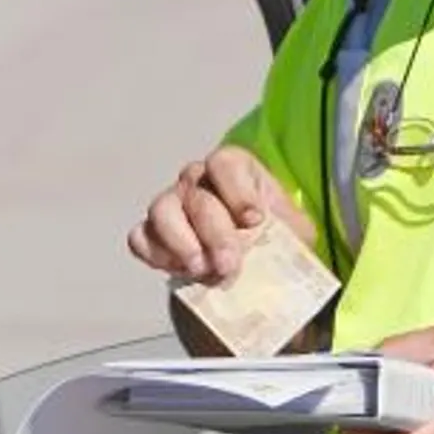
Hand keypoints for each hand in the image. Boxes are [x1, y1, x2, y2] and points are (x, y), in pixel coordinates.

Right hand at [126, 146, 315, 284]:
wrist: (251, 262)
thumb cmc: (273, 236)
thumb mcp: (293, 231)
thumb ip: (290, 233)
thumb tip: (287, 249)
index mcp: (234, 169)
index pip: (225, 163)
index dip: (238, 191)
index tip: (254, 220)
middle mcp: (197, 180)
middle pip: (197, 196)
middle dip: (214, 233)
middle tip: (229, 265)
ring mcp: (171, 204)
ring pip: (162, 210)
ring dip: (181, 242)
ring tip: (201, 269)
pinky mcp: (152, 233)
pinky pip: (140, 237)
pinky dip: (155, 254)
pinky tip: (179, 270)